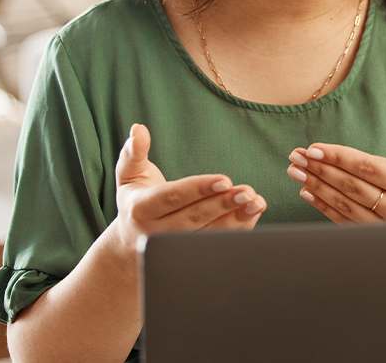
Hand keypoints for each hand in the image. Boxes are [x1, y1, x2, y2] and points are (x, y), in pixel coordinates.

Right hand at [113, 123, 266, 250]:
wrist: (130, 245)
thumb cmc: (135, 199)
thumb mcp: (128, 174)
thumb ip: (133, 151)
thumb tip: (138, 129)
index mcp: (140, 209)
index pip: (173, 197)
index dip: (199, 189)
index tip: (224, 180)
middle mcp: (155, 233)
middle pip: (193, 219)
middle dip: (222, 205)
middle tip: (247, 192)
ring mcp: (173, 249)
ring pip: (207, 236)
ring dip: (235, 220)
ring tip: (256, 203)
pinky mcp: (189, 257)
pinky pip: (215, 245)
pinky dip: (238, 231)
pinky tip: (253, 214)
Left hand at [287, 115, 385, 223]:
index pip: (368, 168)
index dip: (339, 157)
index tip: (314, 148)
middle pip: (351, 187)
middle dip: (320, 169)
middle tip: (296, 156)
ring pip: (345, 205)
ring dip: (316, 187)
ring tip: (295, 171)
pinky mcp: (378, 237)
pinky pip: (346, 222)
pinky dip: (323, 207)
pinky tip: (307, 193)